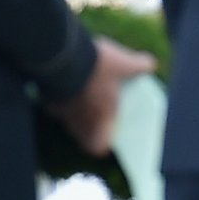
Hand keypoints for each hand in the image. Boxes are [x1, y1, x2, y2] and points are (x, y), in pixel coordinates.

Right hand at [49, 36, 156, 156]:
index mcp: (101, 117)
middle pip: (82, 135)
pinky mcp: (47, 99)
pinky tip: (66, 85)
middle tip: (98, 113)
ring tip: (83, 98)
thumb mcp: (125, 63)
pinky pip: (54, 105)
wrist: (62, 52)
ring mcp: (62, 112)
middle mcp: (79, 120)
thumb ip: (140, 66)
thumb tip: (151, 63)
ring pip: (67, 121)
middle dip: (89, 127)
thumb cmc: (98, 65)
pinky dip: (60, 99)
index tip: (108, 135)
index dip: (102, 144)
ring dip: (75, 113)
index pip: (97, 147)